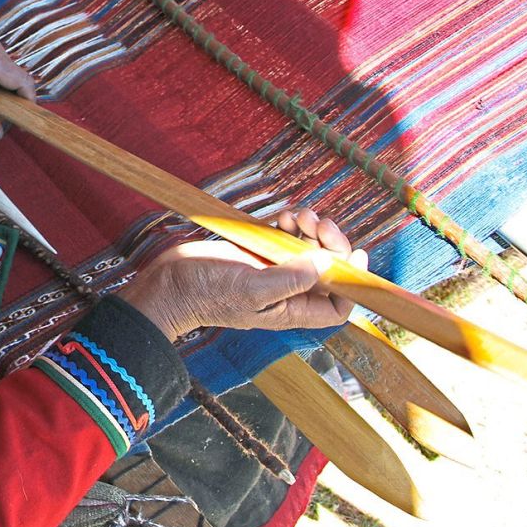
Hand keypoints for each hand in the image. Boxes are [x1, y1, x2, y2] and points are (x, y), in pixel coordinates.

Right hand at [120, 208, 367, 341]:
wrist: (169, 283)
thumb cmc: (205, 295)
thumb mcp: (250, 291)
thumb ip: (289, 281)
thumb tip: (325, 265)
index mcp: (290, 310)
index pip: (337, 306)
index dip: (353, 283)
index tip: (357, 255)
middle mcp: (286, 291)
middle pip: (327, 270)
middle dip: (331, 245)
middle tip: (321, 224)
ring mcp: (272, 270)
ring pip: (308, 249)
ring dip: (310, 229)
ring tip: (299, 216)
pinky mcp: (257, 251)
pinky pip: (286, 236)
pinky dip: (290, 223)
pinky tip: (284, 216)